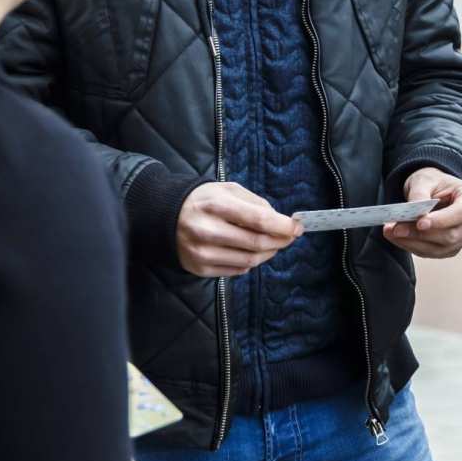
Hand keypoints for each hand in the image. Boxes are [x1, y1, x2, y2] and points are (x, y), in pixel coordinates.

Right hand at [176, 182, 300, 276]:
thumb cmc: (204, 200)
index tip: (297, 227)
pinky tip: (251, 251)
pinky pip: (236, 270)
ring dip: (268, 253)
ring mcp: (201, 253)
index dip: (283, 226)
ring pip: (249, 261)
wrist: (164, 216)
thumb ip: (256, 203)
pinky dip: (250, 262)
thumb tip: (281, 221)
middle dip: (280, 241)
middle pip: (257, 243)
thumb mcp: (228, 189)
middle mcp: (207, 231)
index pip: (259, 220)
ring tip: (273, 244)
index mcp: (216, 205)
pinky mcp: (199, 268)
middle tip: (290, 237)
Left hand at [382, 167, 461, 258]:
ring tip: (391, 232)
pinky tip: (398, 238)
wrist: (432, 190)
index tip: (420, 223)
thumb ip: (420, 195)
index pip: (461, 213)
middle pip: (451, 235)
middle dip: (421, 234)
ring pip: (441, 248)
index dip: (442, 220)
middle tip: (395, 228)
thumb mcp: (423, 180)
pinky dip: (413, 247)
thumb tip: (415, 212)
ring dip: (413, 243)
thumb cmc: (431, 182)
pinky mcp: (452, 248)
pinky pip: (433, 253)